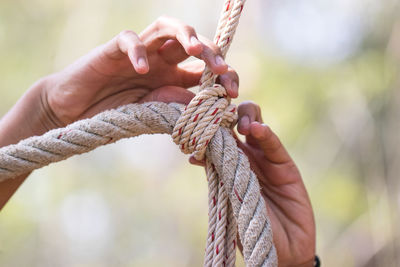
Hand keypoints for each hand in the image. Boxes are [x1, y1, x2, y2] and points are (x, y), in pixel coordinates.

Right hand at [42, 16, 238, 126]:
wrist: (76, 112)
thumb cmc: (116, 112)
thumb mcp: (153, 111)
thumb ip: (178, 105)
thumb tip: (212, 104)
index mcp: (172, 75)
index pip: (203, 67)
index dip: (223, 74)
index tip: (234, 92)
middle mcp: (160, 59)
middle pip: (191, 42)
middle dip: (211, 52)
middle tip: (223, 69)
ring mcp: (139, 51)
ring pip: (166, 27)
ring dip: (185, 35)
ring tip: (196, 52)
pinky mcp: (113, 50)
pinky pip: (129, 40)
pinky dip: (137, 51)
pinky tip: (143, 69)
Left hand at [190, 102, 315, 266]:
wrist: (280, 250)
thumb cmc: (248, 228)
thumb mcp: (228, 200)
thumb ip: (217, 176)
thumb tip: (193, 156)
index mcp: (226, 164)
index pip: (217, 135)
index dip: (209, 122)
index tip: (199, 118)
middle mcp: (244, 156)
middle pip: (234, 122)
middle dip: (226, 114)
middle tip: (220, 120)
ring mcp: (264, 158)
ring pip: (254, 123)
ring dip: (245, 117)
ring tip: (240, 126)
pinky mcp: (284, 164)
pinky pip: (273, 144)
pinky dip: (265, 133)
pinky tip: (256, 129)